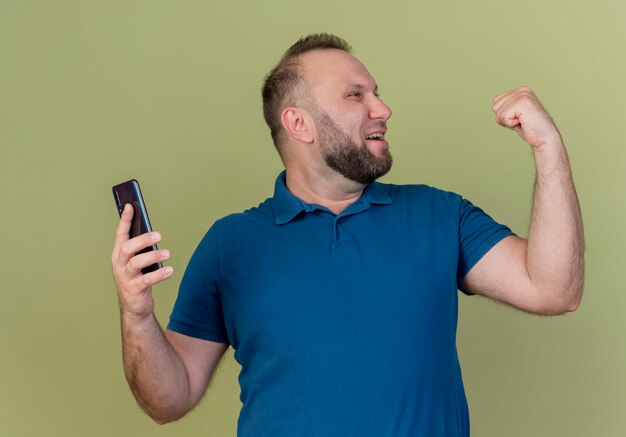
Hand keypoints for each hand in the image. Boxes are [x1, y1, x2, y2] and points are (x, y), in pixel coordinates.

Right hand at [111, 204, 172, 322]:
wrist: (134, 306)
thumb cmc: (138, 278)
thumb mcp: (138, 261)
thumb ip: (142, 248)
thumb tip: (154, 233)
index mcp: (119, 254)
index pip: (120, 234)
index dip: (125, 220)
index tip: (130, 206)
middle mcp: (119, 264)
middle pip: (127, 247)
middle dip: (142, 239)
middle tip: (158, 235)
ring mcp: (125, 277)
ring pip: (136, 263)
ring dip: (153, 256)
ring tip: (167, 254)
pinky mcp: (134, 289)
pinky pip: (146, 280)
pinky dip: (159, 274)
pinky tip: (170, 270)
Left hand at [492, 86, 561, 149]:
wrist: (544, 137)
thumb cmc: (530, 128)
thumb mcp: (514, 115)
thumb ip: (505, 107)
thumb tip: (494, 103)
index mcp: (520, 91)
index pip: (496, 101)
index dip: (503, 115)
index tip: (518, 118)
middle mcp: (522, 90)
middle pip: (495, 106)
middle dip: (504, 118)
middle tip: (520, 121)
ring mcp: (523, 95)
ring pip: (498, 111)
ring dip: (508, 121)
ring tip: (522, 121)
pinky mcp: (522, 102)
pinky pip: (503, 116)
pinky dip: (510, 124)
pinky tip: (523, 122)